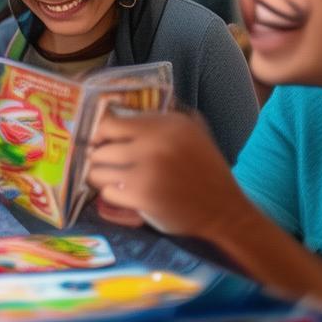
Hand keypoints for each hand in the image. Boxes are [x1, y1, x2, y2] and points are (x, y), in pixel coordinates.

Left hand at [87, 111, 248, 237]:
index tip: (101, 142)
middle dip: (101, 160)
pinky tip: (128, 196)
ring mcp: (147, 171)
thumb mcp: (191, 132)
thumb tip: (117, 113)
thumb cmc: (204, 169)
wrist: (224, 209)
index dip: (100, 134)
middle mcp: (154, 144)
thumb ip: (159, 121)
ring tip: (117, 181)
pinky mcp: (142, 197)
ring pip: (98, 172)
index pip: (110, 123)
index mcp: (165, 125)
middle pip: (100, 150)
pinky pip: (107, 193)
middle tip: (110, 166)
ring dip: (104, 178)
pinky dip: (114, 196)